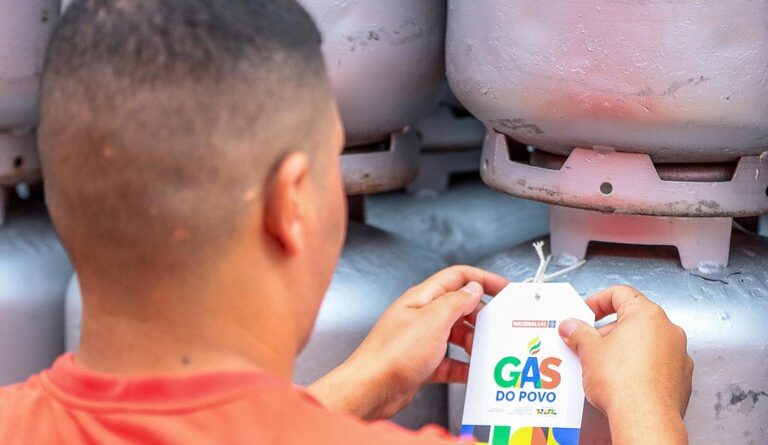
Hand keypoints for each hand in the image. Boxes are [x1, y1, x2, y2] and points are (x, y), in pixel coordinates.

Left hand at [307, 266, 507, 419]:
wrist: (370, 389)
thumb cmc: (392, 354)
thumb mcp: (432, 321)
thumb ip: (456, 302)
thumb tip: (474, 288)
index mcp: (422, 298)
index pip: (457, 277)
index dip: (482, 279)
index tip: (504, 288)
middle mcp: (421, 316)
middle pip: (459, 307)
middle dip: (480, 317)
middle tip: (496, 328)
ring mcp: (420, 340)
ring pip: (455, 335)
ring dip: (472, 343)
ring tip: (484, 352)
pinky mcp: (421, 363)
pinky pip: (449, 361)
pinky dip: (462, 366)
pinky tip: (472, 373)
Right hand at [558, 285, 692, 444]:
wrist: (645, 419)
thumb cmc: (624, 384)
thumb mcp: (589, 351)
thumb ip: (579, 333)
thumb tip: (572, 327)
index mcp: (646, 315)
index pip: (620, 293)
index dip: (598, 301)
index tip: (586, 313)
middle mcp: (668, 330)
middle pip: (633, 319)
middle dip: (608, 329)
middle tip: (589, 343)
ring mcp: (678, 353)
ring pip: (646, 341)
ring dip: (625, 348)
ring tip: (604, 365)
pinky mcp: (682, 376)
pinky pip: (657, 362)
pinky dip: (641, 366)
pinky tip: (624, 380)